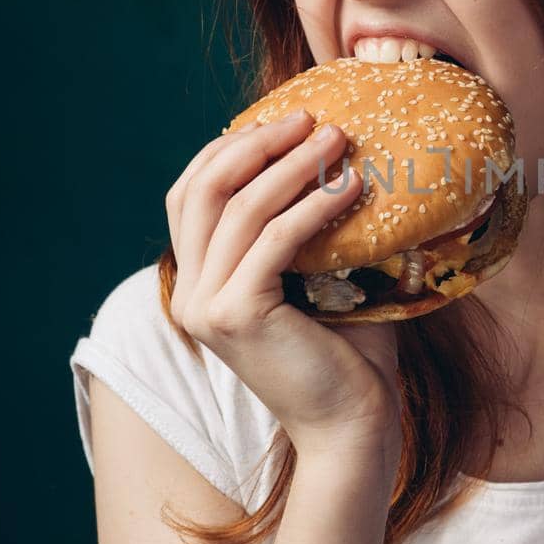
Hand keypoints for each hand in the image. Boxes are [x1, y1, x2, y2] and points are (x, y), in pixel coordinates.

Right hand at [164, 111, 401, 473]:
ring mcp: (207, 307)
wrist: (353, 424)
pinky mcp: (237, 317)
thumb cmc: (348, 351)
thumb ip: (305, 226)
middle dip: (254, 144)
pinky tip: (351, 188)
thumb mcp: (317, 276)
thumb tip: (335, 156)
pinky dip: (312, 207)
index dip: (228, 149)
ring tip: (337, 140)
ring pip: (239, 209)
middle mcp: (191, 293)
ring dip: (292, 166)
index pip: (190, 194)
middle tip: (309, 118)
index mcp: (199, 280)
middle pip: (201, 190)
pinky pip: (273, 242)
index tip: (281, 120)